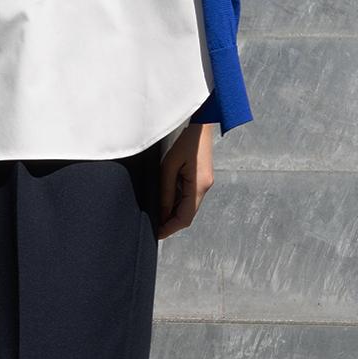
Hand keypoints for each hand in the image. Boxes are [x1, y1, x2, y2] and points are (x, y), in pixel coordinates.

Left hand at [157, 122, 213, 239]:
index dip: (170, 228)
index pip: (185, 218)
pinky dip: (177, 202)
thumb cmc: (186, 141)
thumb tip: (161, 211)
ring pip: (188, 207)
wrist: (201, 124)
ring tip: (156, 213)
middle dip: (170, 223)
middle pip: (187, 215)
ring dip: (173, 213)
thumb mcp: (169, 166)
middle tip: (153, 225)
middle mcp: (204, 188)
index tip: (156, 233)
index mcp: (199, 186)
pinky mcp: (201, 179)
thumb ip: (165, 190)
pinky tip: (165, 200)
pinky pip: (189, 197)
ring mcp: (204, 184)